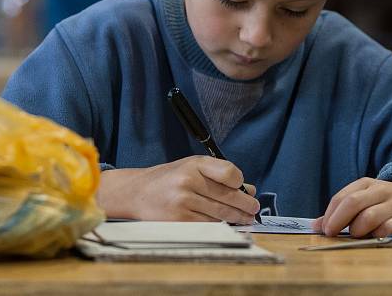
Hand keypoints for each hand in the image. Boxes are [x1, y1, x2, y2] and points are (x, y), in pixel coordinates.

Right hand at [96, 156, 259, 223]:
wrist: (137, 192)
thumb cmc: (170, 179)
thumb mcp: (192, 167)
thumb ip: (219, 174)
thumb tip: (249, 190)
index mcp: (194, 164)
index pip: (229, 173)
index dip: (241, 183)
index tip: (246, 188)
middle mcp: (188, 181)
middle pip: (228, 197)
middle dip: (246, 206)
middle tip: (254, 211)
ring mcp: (183, 202)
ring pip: (220, 214)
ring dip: (236, 219)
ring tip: (245, 220)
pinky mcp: (179, 221)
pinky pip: (208, 226)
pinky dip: (220, 227)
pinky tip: (226, 226)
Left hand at [312, 177, 391, 236]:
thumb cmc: (387, 202)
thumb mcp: (365, 199)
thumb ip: (341, 211)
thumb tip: (316, 226)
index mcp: (366, 184)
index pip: (342, 197)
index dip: (330, 214)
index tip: (323, 229)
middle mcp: (380, 191)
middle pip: (353, 203)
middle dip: (338, 220)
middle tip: (331, 234)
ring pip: (370, 216)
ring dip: (358, 228)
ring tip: (356, 234)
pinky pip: (390, 227)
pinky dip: (379, 234)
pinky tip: (375, 237)